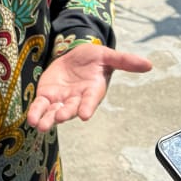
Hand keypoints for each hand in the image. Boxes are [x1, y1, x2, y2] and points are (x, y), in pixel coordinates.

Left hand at [26, 43, 151, 131]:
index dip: (88, 106)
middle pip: (71, 109)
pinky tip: (31, 118)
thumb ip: (125, 60)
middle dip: (65, 113)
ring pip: (54, 112)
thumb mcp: (108, 55)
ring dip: (48, 119)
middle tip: (60, 117)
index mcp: (93, 90)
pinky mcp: (47, 96)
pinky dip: (36, 112)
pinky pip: (41, 106)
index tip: (85, 115)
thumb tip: (149, 64)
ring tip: (40, 125)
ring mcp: (61, 100)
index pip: (91, 100)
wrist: (76, 57)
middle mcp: (77, 99)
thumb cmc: (94, 59)